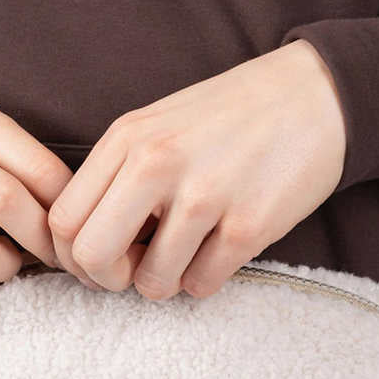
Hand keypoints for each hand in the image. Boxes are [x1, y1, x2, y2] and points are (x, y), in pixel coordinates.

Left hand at [47, 38, 346, 298]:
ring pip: (151, 283)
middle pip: (92, 257)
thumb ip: (117, 174)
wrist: (315, 94)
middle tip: (136, 269)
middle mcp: (157, 164)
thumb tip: (85, 243)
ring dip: (167, 281)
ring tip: (188, 253)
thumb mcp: (158, 125)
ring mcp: (204, 195)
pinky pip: (202, 285)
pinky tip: (220, 251)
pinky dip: (206, 280)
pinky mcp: (248, 225)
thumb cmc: (231, 115)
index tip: (102, 256)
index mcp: (127, 139)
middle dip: (109, 279)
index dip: (73, 255)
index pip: (63, 220)